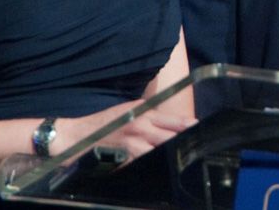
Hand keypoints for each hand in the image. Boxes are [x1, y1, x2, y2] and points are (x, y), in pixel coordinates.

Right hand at [58, 101, 196, 159]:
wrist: (77, 136)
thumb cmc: (104, 123)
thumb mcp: (128, 111)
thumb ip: (149, 115)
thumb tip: (171, 122)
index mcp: (143, 113)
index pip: (174, 121)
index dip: (189, 126)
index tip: (201, 130)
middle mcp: (140, 126)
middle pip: (171, 136)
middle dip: (184, 142)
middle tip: (198, 147)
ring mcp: (134, 144)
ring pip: (161, 151)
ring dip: (171, 155)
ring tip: (184, 160)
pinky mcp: (126, 158)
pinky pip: (146, 162)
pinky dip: (155, 164)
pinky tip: (163, 168)